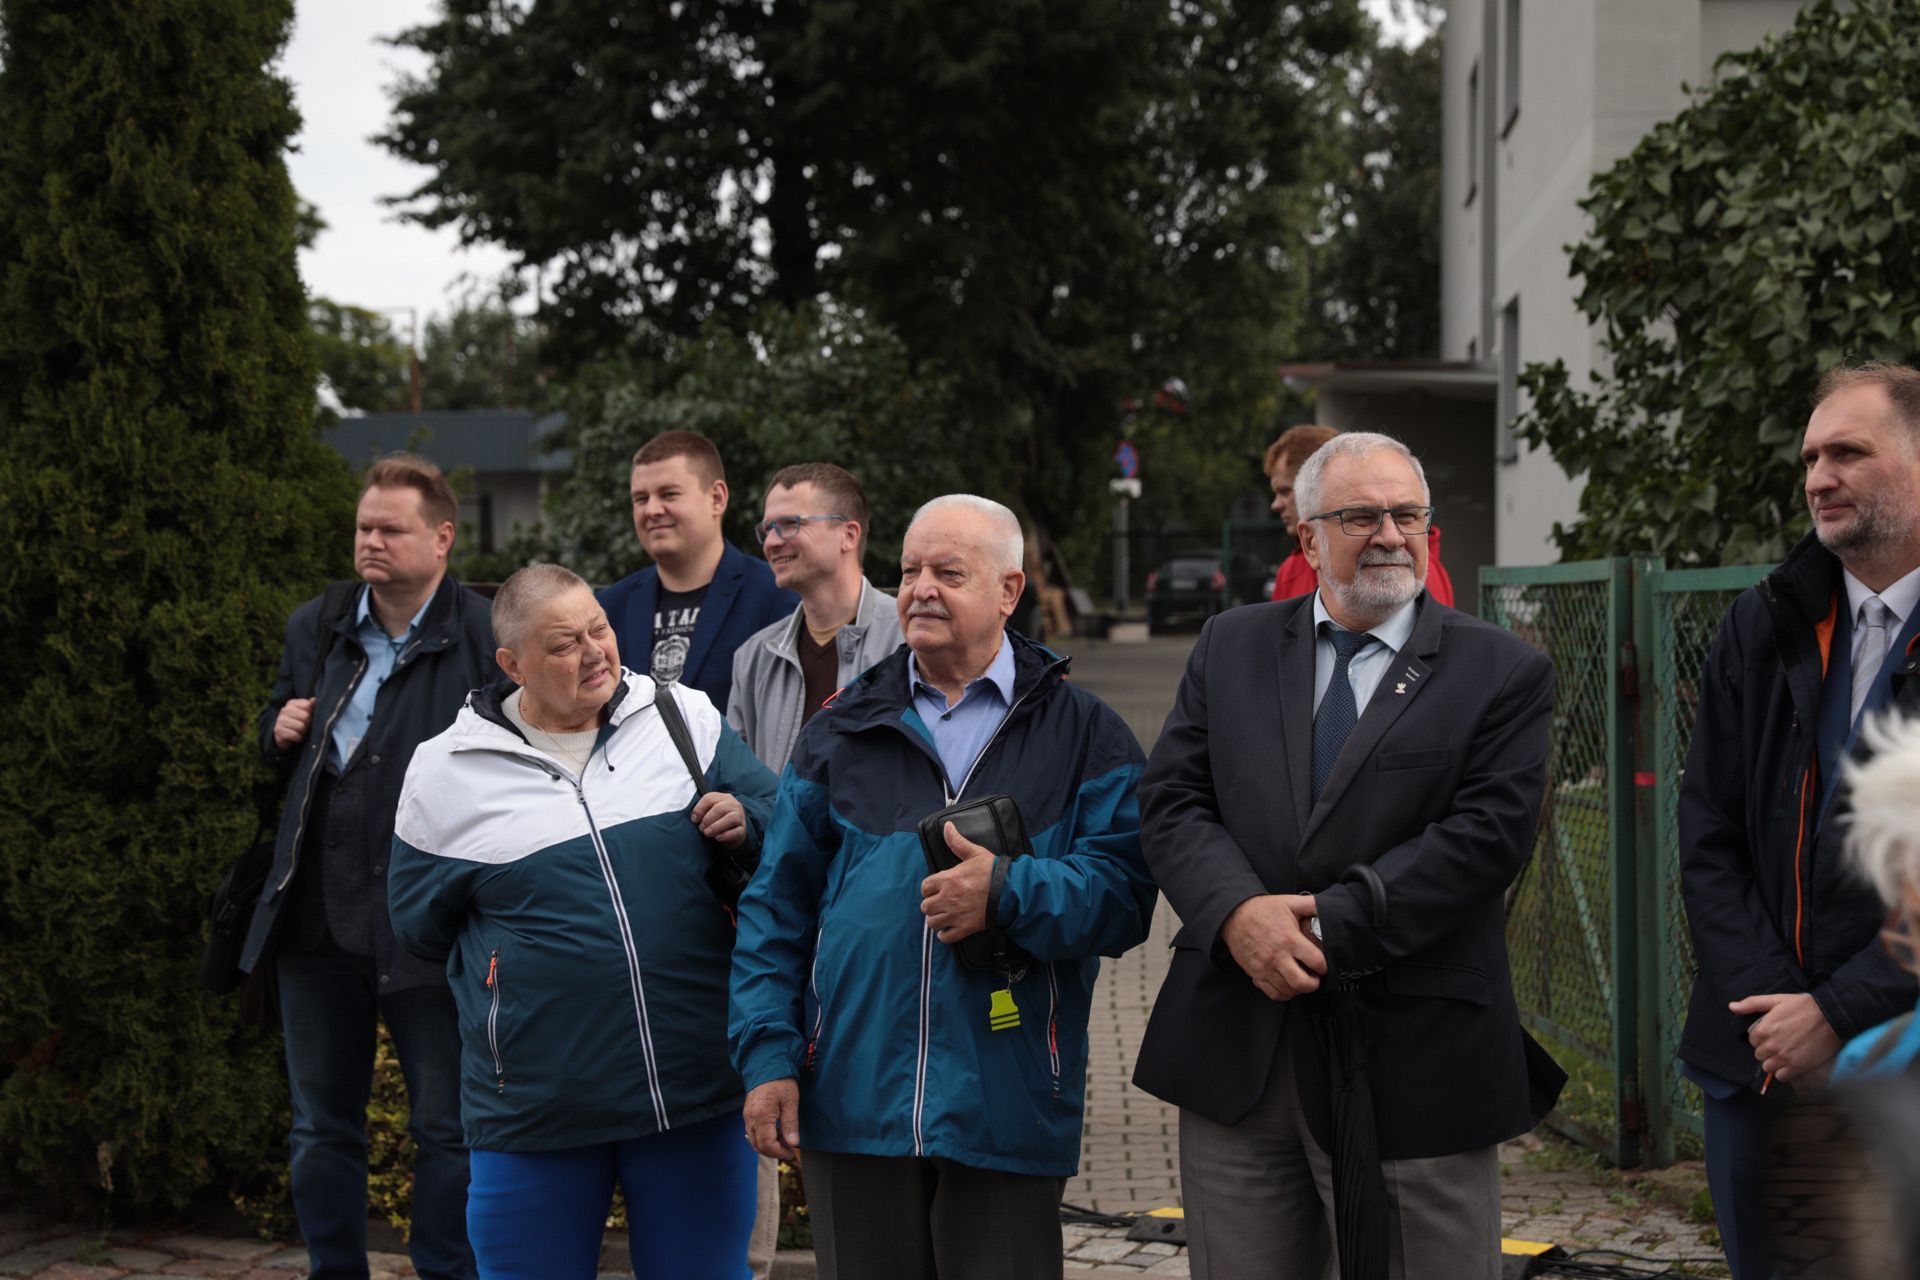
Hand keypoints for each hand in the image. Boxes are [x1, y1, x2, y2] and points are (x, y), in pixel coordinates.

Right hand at [273, 697, 315, 749]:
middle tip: (305, 727)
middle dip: (308, 724)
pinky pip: (294, 735)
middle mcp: (285, 710)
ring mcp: (280, 719)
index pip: (308, 705)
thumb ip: (310, 706)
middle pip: (305, 716)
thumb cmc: (298, 723)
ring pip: (301, 726)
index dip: (311, 713)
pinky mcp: (278, 730)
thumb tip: (314, 699)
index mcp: (292, 703)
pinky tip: (296, 737)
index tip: (309, 717)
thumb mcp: (305, 713)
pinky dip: (298, 738)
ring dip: (303, 732)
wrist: (284, 737)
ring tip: (301, 732)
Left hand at [691, 793, 747, 846]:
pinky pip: (737, 831)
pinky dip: (726, 835)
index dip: (699, 809)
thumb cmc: (717, 821)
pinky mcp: (743, 829)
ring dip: (716, 826)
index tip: (693, 820)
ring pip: (731, 818)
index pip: (709, 798)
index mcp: (722, 798)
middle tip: (701, 828)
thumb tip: (694, 818)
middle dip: (707, 819)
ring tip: (707, 833)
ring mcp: (740, 817)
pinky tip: (717, 838)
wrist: (733, 832)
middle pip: (720, 808)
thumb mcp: (709, 813)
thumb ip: (702, 812)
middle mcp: (733, 805)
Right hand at [743, 1078, 801, 1160]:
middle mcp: (751, 1118)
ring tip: (784, 1140)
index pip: (767, 1144)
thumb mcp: (790, 1101)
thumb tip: (793, 1143)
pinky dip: (763, 1138)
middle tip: (789, 1150)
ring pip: (754, 1141)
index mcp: (761, 1116)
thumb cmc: (781, 1081)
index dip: (780, 1152)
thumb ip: (790, 1124)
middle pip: (758, 1146)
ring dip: (768, 1146)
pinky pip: (752, 1133)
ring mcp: (747, 1116)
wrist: (767, 1065)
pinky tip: (776, 1132)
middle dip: (774, 1152)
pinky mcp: (748, 1114)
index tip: (792, 1152)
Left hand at [920, 821, 993, 942]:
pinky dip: (945, 934)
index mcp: (948, 879)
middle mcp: (948, 898)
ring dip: (936, 919)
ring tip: (943, 915)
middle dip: (931, 904)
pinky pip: (945, 937)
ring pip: (932, 922)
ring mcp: (955, 915)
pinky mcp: (964, 928)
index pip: (925, 887)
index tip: (936, 888)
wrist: (1010, 892)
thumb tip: (947, 827)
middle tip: (940, 902)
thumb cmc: (994, 872)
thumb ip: (958, 842)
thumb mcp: (975, 853)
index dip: (930, 888)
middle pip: (926, 906)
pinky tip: (949, 929)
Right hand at [1220, 894, 1326, 1001]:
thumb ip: (1311, 904)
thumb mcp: (1289, 902)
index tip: (1323, 965)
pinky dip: (1283, 994)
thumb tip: (1329, 906)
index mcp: (1289, 940)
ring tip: (1301, 980)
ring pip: (1288, 990)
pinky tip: (1287, 986)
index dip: (1324, 966)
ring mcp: (1265, 967)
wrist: (1234, 915)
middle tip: (1315, 977)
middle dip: (1314, 984)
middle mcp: (1278, 956)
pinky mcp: (1256, 973)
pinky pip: (1273, 993)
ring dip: (1299, 989)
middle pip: (1302, 983)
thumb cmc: (1262, 909)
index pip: (1316, 962)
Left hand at [1730, 992, 1841, 1083]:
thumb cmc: (1804, 1006)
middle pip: (1760, 1055)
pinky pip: (1781, 1077)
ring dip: (1775, 1062)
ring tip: (1787, 1054)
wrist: (1831, 1017)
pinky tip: (1792, 1063)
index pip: (1752, 1041)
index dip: (1762, 1038)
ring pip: (1768, 1067)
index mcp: (1762, 1030)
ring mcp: (1783, 1058)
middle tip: (1782, 1043)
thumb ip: (1752, 1004)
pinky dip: (1784, 1073)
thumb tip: (1732, 1007)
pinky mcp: (1797, 1067)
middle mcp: (1770, 1045)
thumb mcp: (1776, 1000)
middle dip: (1768, 1050)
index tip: (1774, 1034)